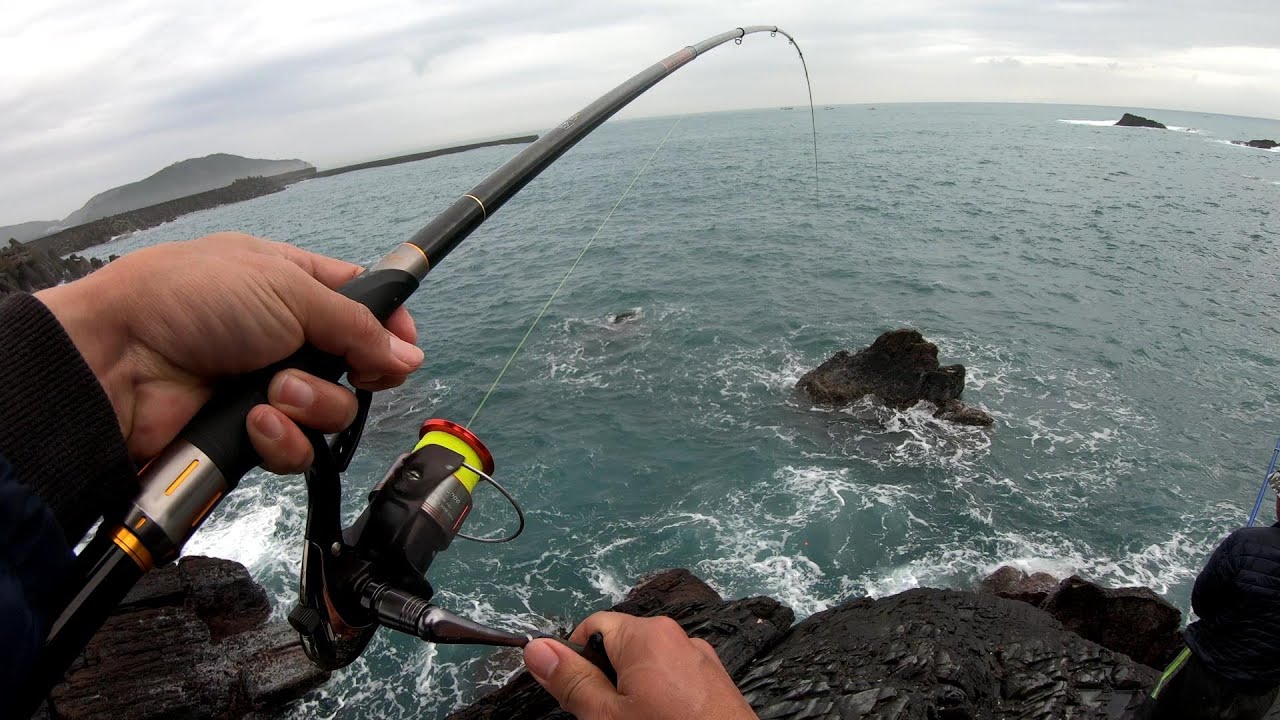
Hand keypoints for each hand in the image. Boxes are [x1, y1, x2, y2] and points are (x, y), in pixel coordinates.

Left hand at [35, 233, 422, 471]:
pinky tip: (253, 422)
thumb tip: (407, 354)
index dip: (388, 328)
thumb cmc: (186, 301)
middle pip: (356, 366)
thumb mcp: (284, 289)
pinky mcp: (249, 434)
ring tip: (271, 393)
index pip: (360, 305)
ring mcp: (265, 388)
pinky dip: (281, 438)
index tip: (403, 347)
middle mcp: (282, 336)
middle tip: (335, 368)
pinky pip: (297, 449)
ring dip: (310, 405)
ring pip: (331, 413)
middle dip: (350, 373)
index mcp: (288, 283)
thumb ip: (356, 324)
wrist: (116, 363)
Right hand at [523, 613, 757, 719]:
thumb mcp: (608, 716)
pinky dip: (662, 697)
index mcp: (646, 634)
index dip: (576, 660)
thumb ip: (572, 682)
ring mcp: (699, 657)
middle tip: (610, 718)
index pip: (592, 626)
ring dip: (634, 691)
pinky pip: (674, 677)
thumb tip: (534, 647)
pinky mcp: (715, 680)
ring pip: (648, 665)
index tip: (581, 698)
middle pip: (620, 646)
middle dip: (607, 678)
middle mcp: (676, 635)